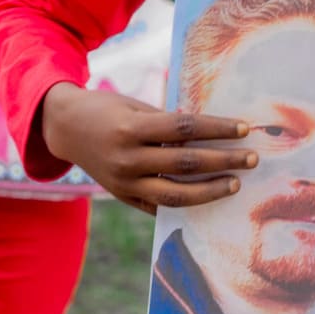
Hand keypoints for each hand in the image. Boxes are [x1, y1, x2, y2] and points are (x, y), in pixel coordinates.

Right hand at [38, 82, 254, 214]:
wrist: (63, 128)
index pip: (185, 129)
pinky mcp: (123, 196)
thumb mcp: (134, 107)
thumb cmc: (105, 110)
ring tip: (235, 183)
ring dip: (211, 190)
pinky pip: (160, 206)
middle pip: (186, 163)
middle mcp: (127, 158)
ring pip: (176, 194)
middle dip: (224, 160)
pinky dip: (186, 204)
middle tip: (251, 158)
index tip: (245, 128)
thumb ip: (167, 123)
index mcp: (131, 128)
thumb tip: (210, 135)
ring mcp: (124, 182)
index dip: (218, 129)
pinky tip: (208, 198)